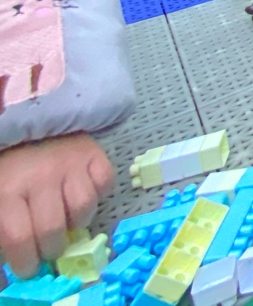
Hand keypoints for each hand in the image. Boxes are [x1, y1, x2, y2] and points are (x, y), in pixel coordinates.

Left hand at [0, 133, 114, 278]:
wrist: (29, 119)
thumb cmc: (10, 166)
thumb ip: (3, 229)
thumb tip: (11, 267)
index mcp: (7, 191)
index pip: (19, 238)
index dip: (25, 262)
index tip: (29, 269)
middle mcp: (40, 178)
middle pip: (53, 229)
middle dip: (52, 248)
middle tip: (50, 248)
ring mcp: (70, 164)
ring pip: (84, 208)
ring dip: (77, 221)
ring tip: (68, 219)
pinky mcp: (94, 153)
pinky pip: (105, 183)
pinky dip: (99, 192)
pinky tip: (84, 192)